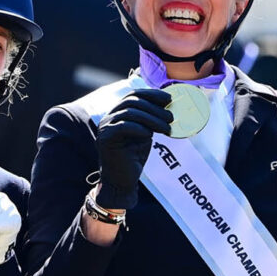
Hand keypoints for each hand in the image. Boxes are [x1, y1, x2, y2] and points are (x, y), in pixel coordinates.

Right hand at [94, 88, 170, 209]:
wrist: (122, 181)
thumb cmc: (134, 157)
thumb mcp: (145, 133)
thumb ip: (151, 118)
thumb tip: (168, 103)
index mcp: (118, 113)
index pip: (133, 95)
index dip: (151, 94)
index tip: (168, 98)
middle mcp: (109, 117)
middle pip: (132, 102)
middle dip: (154, 107)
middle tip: (171, 117)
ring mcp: (105, 127)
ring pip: (130, 112)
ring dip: (152, 118)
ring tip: (166, 127)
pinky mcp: (105, 139)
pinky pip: (123, 126)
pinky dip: (139, 128)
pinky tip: (150, 135)